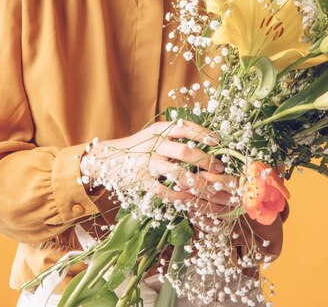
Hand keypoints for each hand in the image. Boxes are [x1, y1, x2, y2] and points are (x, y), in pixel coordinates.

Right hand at [80, 120, 232, 210]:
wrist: (107, 159)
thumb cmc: (138, 146)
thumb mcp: (153, 134)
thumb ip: (173, 135)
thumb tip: (204, 139)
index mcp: (159, 130)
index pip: (185, 127)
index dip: (203, 134)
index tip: (218, 141)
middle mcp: (154, 144)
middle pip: (185, 151)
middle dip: (206, 160)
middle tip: (220, 168)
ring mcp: (148, 163)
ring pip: (177, 173)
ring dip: (197, 181)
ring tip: (211, 187)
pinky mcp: (142, 181)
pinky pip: (164, 191)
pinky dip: (180, 196)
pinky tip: (191, 199)